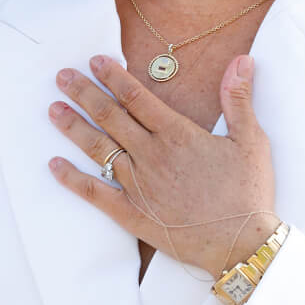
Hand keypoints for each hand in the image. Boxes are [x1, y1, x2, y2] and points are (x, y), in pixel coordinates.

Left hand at [47, 53, 277, 278]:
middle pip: (110, 116)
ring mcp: (137, 184)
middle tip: (62, 76)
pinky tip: (53, 164)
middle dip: (84, 93)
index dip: (113, 76)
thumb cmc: (247, 192)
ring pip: (98, 148)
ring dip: (73, 127)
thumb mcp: (251, 140)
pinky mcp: (131, 213)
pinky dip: (71, 177)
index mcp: (177, 134)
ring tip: (53, 109)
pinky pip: (94, 192)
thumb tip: (243, 60)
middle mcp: (151, 155)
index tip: (94, 60)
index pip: (137, 97)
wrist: (240, 244)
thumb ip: (239, 98)